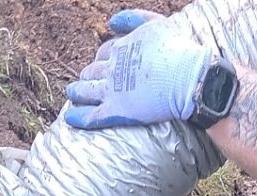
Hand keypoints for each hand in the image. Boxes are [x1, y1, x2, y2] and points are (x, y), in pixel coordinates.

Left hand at [65, 10, 219, 131]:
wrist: (187, 77)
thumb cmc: (177, 50)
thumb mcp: (155, 22)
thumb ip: (132, 18)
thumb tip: (110, 22)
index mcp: (123, 47)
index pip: (105, 53)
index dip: (101, 58)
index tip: (101, 64)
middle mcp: (113, 67)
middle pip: (93, 70)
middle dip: (87, 74)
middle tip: (83, 81)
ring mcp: (112, 89)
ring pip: (87, 91)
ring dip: (77, 91)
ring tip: (71, 93)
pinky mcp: (116, 110)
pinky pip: (91, 115)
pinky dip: (78, 116)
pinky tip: (68, 117)